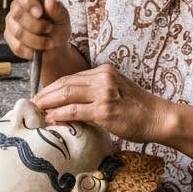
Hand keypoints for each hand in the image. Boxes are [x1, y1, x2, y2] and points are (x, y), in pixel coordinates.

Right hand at [4, 0, 71, 61]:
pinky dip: (32, 50)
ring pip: (18, 31)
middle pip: (18, 13)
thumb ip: (57, 8)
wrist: (55, 46)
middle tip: (50, 29)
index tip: (39, 12)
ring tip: (49, 42)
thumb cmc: (58, 26)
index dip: (27, 0)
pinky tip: (39, 49)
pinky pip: (17, 46)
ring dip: (37, 40)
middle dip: (37, 26)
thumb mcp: (63, 17)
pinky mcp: (9, 38)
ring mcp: (11, 22)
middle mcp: (17, 6)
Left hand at [31, 64, 169, 144]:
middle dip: (45, 94)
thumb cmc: (139, 109)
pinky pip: (75, 111)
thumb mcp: (117, 92)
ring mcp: (104, 93)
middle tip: (32, 104)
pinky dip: (59, 115)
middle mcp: (103, 78)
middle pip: (65, 83)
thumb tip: (72, 105)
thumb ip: (96, 94)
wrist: (159, 117)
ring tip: (36, 112)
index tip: (41, 97)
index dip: (52, 87)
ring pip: (66, 94)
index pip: (71, 77)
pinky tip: (50, 120)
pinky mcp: (105, 110)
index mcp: (104, 71)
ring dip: (47, 104)